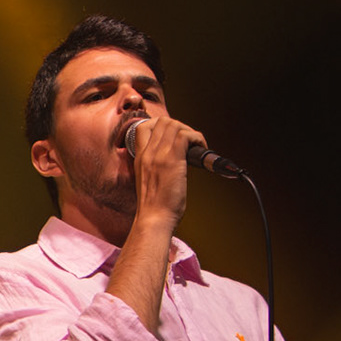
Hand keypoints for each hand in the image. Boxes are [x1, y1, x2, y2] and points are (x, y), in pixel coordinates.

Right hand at [126, 114, 197, 228]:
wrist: (155, 218)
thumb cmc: (155, 206)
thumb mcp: (148, 181)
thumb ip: (156, 166)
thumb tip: (176, 159)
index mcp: (140, 158)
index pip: (144, 127)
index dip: (161, 125)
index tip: (173, 136)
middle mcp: (147, 153)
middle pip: (162, 121)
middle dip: (180, 126)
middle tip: (189, 142)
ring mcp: (158, 155)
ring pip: (174, 125)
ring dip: (190, 132)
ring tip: (196, 146)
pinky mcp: (172, 160)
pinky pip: (186, 135)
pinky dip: (197, 138)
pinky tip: (200, 149)